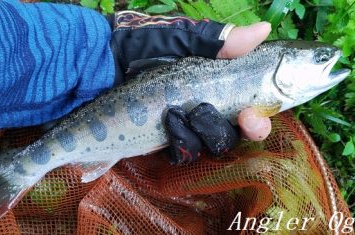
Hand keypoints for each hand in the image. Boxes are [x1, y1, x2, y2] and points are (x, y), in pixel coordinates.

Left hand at [107, 12, 271, 162]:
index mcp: (211, 82)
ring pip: (208, 146)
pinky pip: (182, 155)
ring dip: (196, 132)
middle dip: (225, 130)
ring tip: (172, 112)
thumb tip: (265, 28)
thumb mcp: (176, 38)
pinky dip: (176, 142)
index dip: (256, 118)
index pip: (247, 106)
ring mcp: (181, 127)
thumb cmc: (133, 45)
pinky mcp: (160, 142)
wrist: (89, 65)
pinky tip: (162, 126)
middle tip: (205, 113)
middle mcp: (201, 107)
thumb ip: (217, 41)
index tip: (252, 117)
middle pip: (231, 133)